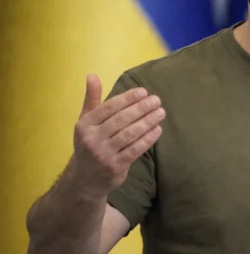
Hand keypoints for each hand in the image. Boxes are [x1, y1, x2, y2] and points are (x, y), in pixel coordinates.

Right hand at [65, 74, 164, 198]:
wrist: (85, 179)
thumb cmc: (89, 143)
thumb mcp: (86, 121)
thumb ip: (92, 99)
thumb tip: (92, 74)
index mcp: (84, 125)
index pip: (109, 108)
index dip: (127, 98)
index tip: (144, 91)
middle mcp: (91, 139)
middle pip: (121, 120)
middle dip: (141, 108)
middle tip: (157, 100)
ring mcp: (103, 154)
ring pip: (129, 134)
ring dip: (147, 122)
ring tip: (161, 112)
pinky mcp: (115, 167)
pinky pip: (135, 150)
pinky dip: (148, 139)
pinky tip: (158, 129)